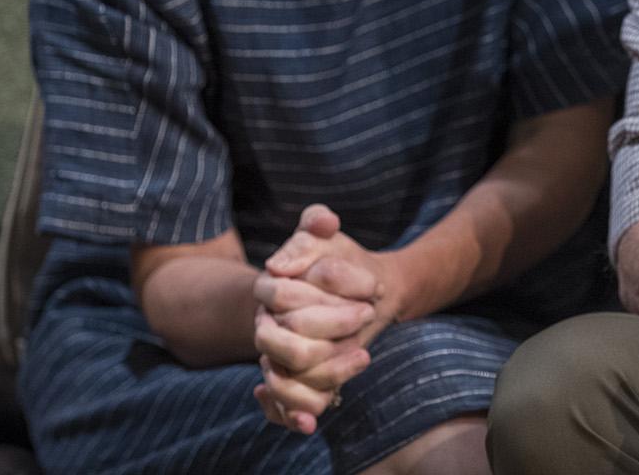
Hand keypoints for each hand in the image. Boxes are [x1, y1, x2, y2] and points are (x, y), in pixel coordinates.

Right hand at [251, 204, 389, 432]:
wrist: (364, 292)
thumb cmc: (341, 261)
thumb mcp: (328, 236)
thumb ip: (316, 220)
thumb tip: (321, 223)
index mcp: (270, 289)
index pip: (282, 294)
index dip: (326, 291)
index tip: (371, 288)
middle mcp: (267, 325)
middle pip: (281, 341)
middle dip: (330, 328)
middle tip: (368, 315)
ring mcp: (277, 356)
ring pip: (283, 376)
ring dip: (326, 371)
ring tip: (364, 358)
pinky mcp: (293, 380)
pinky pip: (284, 405)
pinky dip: (296, 412)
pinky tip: (318, 417)